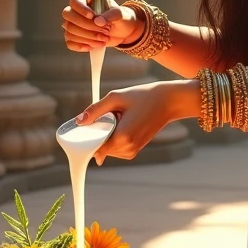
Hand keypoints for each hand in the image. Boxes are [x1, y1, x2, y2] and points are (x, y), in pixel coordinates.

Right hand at [62, 0, 144, 52]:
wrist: (123, 31)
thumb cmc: (121, 18)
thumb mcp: (120, 14)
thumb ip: (111, 14)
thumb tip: (98, 21)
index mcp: (87, 0)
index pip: (75, 2)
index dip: (81, 9)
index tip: (92, 16)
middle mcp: (78, 12)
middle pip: (68, 15)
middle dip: (85, 25)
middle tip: (103, 30)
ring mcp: (75, 25)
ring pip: (69, 30)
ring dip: (87, 37)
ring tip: (104, 39)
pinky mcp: (76, 37)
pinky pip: (70, 42)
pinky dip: (80, 46)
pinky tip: (92, 47)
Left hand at [75, 80, 198, 164]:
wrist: (168, 101)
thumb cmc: (143, 96)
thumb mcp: (117, 97)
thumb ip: (95, 110)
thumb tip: (79, 121)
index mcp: (121, 137)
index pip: (94, 147)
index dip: (87, 137)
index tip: (86, 126)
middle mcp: (127, 148)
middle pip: (99, 146)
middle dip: (99, 132)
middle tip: (112, 114)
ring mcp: (132, 151)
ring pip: (107, 148)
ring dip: (107, 134)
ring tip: (122, 117)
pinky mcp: (135, 150)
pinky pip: (115, 147)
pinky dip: (114, 136)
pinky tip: (125, 122)